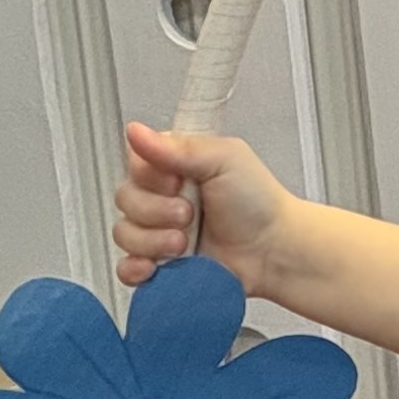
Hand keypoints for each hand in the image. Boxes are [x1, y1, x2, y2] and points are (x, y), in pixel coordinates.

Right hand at [114, 121, 292, 292]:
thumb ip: (179, 147)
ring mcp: (158, 232)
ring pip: (124, 233)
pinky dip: (135, 268)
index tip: (178, 182)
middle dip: (156, 211)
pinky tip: (154, 267)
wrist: (274, 251)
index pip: (134, 163)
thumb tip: (135, 130)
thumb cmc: (257, 201)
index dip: (150, 176)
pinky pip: (126, 267)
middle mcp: (161, 196)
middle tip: (190, 214)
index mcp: (173, 166)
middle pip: (125, 199)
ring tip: (185, 243)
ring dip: (153, 240)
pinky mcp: (159, 265)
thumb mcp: (224, 160)